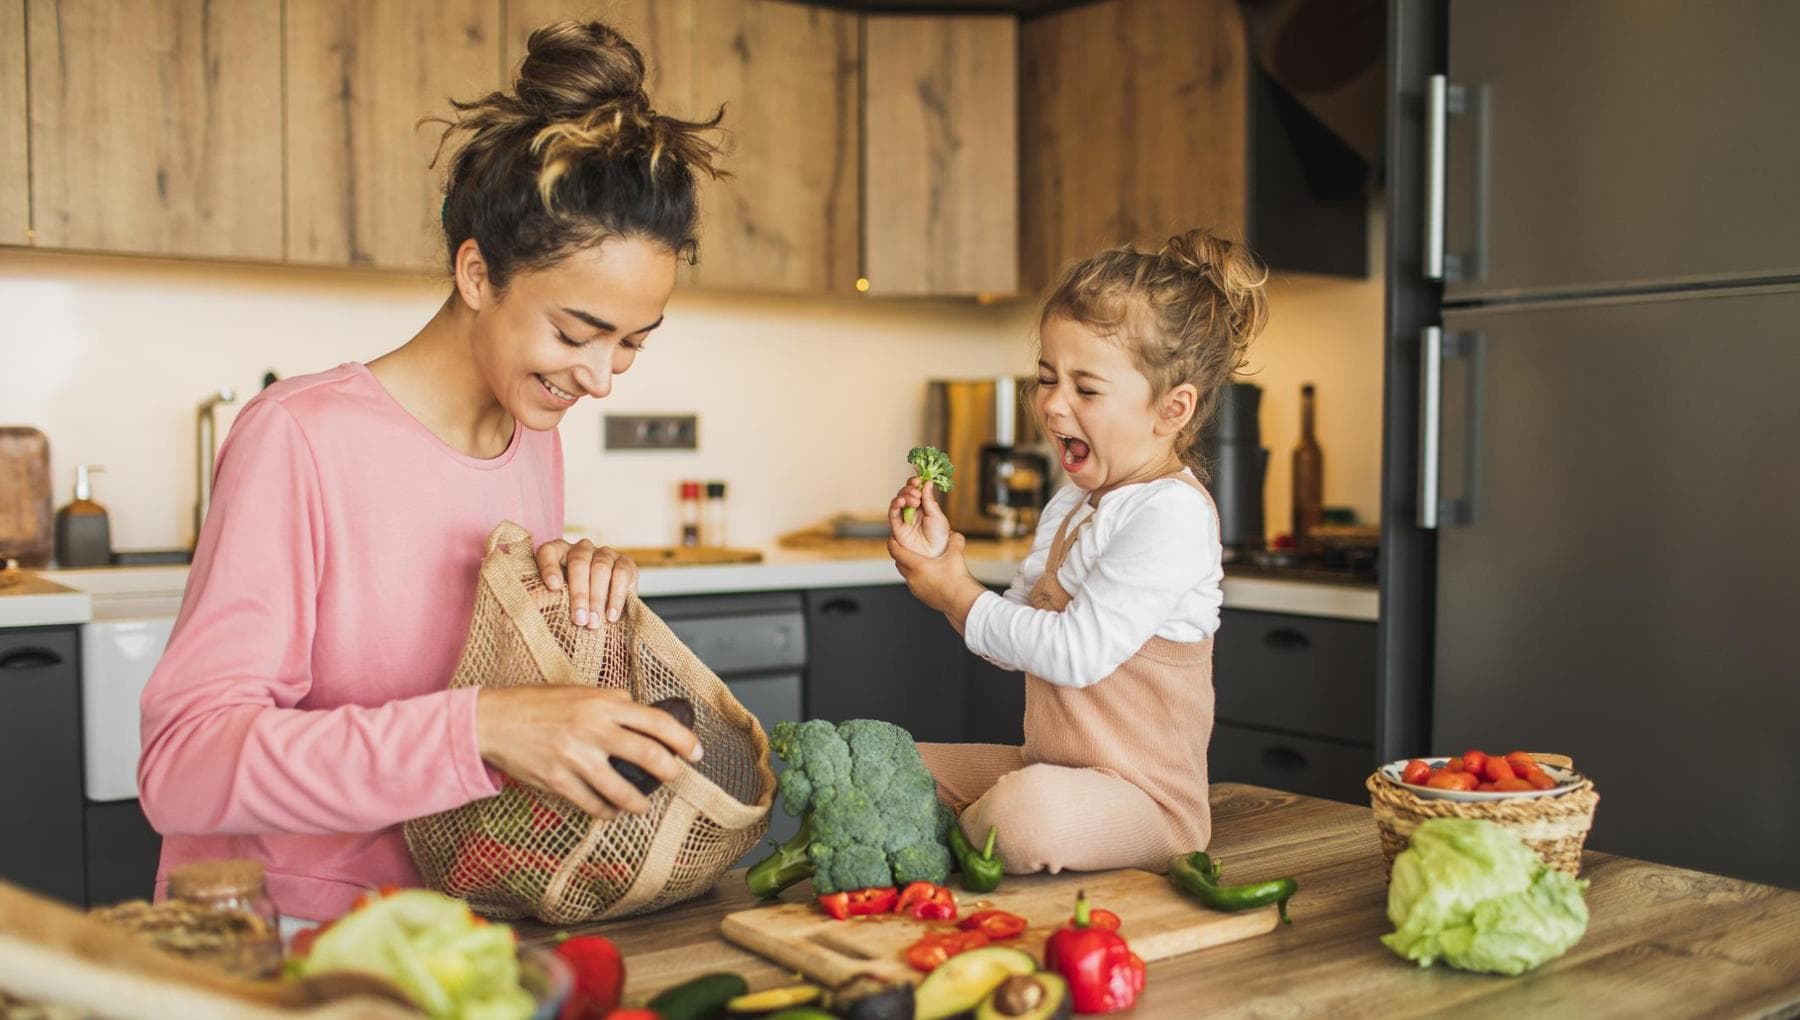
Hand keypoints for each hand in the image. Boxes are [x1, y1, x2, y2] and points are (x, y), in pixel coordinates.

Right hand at [476, 687, 701, 817]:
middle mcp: (592, 729)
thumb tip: (644, 715)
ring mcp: (574, 757)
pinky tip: (610, 810)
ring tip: (642, 805)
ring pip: (622, 790)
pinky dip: (606, 811)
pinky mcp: (557, 781)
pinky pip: (592, 804)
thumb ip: (613, 702)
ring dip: (638, 803)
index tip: (696, 752)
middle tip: (675, 777)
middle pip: (648, 756)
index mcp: (602, 703)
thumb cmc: (539, 704)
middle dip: (670, 772)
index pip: (656, 722)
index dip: (683, 740)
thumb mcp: (580, 691)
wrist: (493, 720)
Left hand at [535, 539, 637, 628]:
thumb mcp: (555, 604)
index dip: (549, 567)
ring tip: (593, 623)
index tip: (553, 588)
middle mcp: (581, 549)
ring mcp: (604, 554)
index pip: (549, 551)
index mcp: (558, 553)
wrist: (604, 614)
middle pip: (578, 562)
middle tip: (579, 620)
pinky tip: (611, 616)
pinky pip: (621, 573)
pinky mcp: (625, 563)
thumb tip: (526, 609)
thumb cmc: (571, 608)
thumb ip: (542, 602)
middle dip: (579, 593)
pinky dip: (616, 596)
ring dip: (597, 598)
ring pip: (600, 567)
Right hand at [889, 477, 949, 557]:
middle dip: (910, 489)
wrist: (935, 554)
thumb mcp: (937, 515)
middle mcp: (912, 510)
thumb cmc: (939, 536)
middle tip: (918, 493)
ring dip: (904, 496)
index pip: (916, 489)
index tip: (919, 479)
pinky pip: (892, 514)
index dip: (916, 483)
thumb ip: (930, 500)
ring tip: (914, 499)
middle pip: (905, 493)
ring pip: (898, 501)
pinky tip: (901, 502)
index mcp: (923, 505)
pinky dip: (895, 505)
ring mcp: (904, 518)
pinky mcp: (897, 527)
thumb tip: (928, 483)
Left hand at [889, 531, 985, 628]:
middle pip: (899, 564)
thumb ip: (954, 541)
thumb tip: (955, 534)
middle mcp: (913, 578)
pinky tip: (926, 575)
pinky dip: (915, 578)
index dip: (892, 544)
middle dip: (900, 555)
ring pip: (906, 575)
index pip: (897, 552)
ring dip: (908, 567)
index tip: (892, 539)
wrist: (961, 601)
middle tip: (905, 547)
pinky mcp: (921, 597)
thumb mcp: (956, 555)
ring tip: (916, 561)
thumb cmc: (957, 580)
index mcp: (917, 566)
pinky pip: (913, 584)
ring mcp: (916, 589)